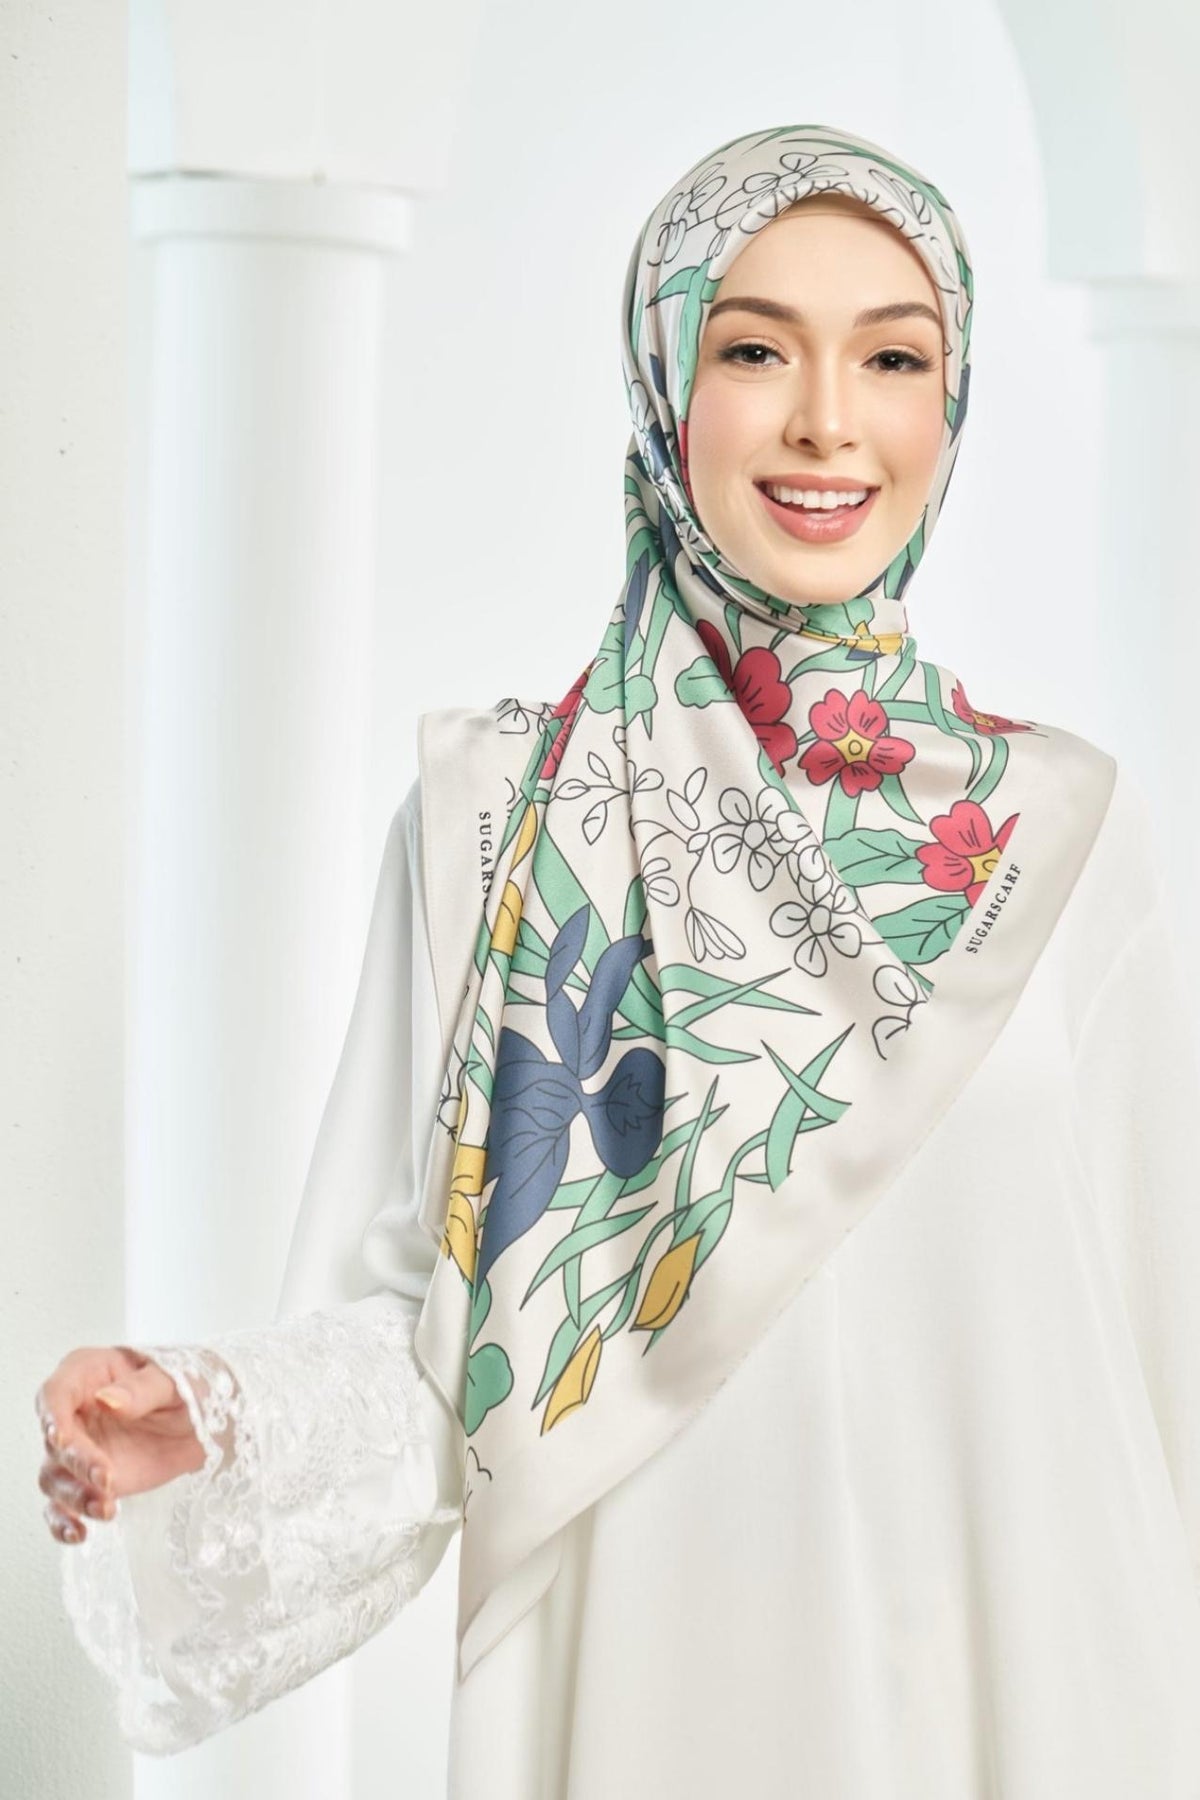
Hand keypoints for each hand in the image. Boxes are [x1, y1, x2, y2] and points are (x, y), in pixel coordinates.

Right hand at [35, 1346, 205, 1545]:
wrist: (204, 1422)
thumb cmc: (186, 1387)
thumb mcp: (174, 1380)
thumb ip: (141, 1389)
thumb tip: (107, 1400)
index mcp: (88, 1374)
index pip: (55, 1393)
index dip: (52, 1417)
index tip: (62, 1440)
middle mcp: (73, 1412)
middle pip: (54, 1442)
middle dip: (76, 1463)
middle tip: (108, 1480)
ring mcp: (77, 1450)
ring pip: (54, 1477)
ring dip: (75, 1497)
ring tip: (109, 1509)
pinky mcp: (86, 1483)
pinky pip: (62, 1507)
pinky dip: (64, 1523)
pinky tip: (79, 1534)